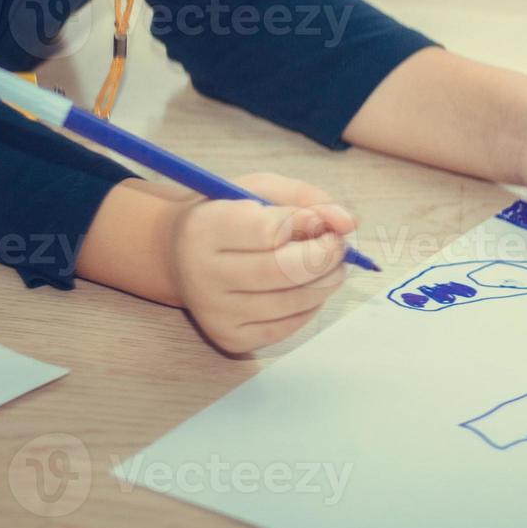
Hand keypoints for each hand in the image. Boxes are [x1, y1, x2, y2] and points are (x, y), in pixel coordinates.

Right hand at [170, 173, 356, 353]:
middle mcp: (204, 274)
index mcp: (204, 229)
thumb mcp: (256, 189)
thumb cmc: (226, 216)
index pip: (268, 231)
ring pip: (291, 302)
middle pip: (283, 271)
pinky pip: (286, 327)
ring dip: (325, 282)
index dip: (307, 224)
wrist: (178, 256)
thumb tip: (349, 222)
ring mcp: (215, 312)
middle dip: (325, 256)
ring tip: (332, 266)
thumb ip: (304, 198)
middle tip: (339, 245)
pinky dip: (309, 307)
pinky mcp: (229, 338)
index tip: (323, 220)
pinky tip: (308, 288)